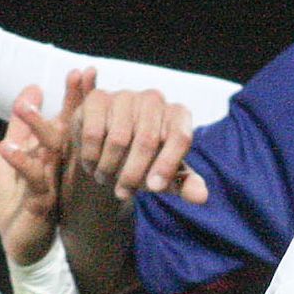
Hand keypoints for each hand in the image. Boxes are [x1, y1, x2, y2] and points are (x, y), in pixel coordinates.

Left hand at [0, 81, 74, 265]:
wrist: (20, 247)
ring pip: (53, 150)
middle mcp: (60, 165)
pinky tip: (5, 147)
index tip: (84, 71)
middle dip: (76, 100)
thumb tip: (33, 88)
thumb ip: (20, 127)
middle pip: (71, 127)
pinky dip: (21, 162)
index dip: (77, 95)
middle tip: (81, 74)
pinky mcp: (42, 203)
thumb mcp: (12, 157)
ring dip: (39, 125)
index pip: (69, 118)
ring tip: (23, 104)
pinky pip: (35, 180)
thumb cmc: (17, 202)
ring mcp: (53, 183)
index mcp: (55, 153)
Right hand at [63, 77, 209, 204]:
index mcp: (178, 115)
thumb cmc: (147, 162)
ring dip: (109, 168)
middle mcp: (154, 99)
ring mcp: (126, 96)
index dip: (167, 165)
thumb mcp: (167, 176)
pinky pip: (94, 133)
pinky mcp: (98, 98)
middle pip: (147, 141)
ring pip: (118, 139)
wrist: (111, 147)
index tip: (154, 188)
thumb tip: (201, 197)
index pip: (179, 137)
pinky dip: (91, 157)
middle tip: (123, 194)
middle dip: (133, 174)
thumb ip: (184, 184)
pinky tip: (92, 164)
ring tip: (106, 178)